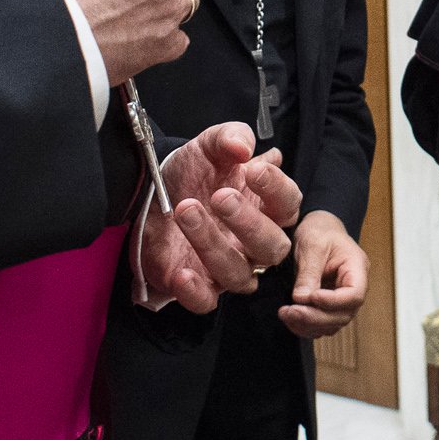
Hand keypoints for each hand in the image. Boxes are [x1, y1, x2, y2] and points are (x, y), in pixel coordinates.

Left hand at [137, 124, 298, 310]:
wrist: (149, 194)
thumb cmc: (192, 172)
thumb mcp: (209, 144)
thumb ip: (230, 137)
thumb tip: (245, 148)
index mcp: (265, 206)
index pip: (289, 204)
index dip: (276, 189)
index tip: (252, 169)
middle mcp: (253, 242)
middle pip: (272, 248)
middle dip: (248, 223)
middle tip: (220, 196)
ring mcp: (227, 266)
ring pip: (238, 274)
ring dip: (212, 244)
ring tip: (185, 210)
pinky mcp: (198, 286)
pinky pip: (207, 302)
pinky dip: (196, 292)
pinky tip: (182, 272)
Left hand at [279, 211, 368, 338]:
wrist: (318, 229)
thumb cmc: (320, 231)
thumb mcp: (313, 245)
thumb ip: (309, 273)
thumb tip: (301, 299)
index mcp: (357, 268)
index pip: (354, 295)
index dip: (333, 301)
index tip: (311, 297)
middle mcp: (353, 287)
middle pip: (343, 314)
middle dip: (315, 317)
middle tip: (290, 311)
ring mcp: (341, 299)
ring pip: (332, 324)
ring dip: (308, 324)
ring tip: (286, 314)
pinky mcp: (328, 306)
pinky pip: (321, 324)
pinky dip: (305, 326)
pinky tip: (289, 317)